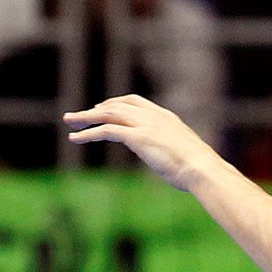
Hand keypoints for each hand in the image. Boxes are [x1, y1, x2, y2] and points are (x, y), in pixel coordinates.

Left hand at [64, 95, 224, 190]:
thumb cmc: (197, 169)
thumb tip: (170, 160)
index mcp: (165, 117)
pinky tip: (75, 139)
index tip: (101, 109)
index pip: (135, 102)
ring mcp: (145, 125)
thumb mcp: (183, 155)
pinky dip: (88, 134)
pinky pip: (106, 130)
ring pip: (108, 115)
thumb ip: (171, 151)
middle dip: (95, 110)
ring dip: (86, 118)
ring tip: (69, 123)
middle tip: (76, 117)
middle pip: (117, 105)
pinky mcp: (137, 137)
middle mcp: (153, 116)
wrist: (202, 169)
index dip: (115, 104)